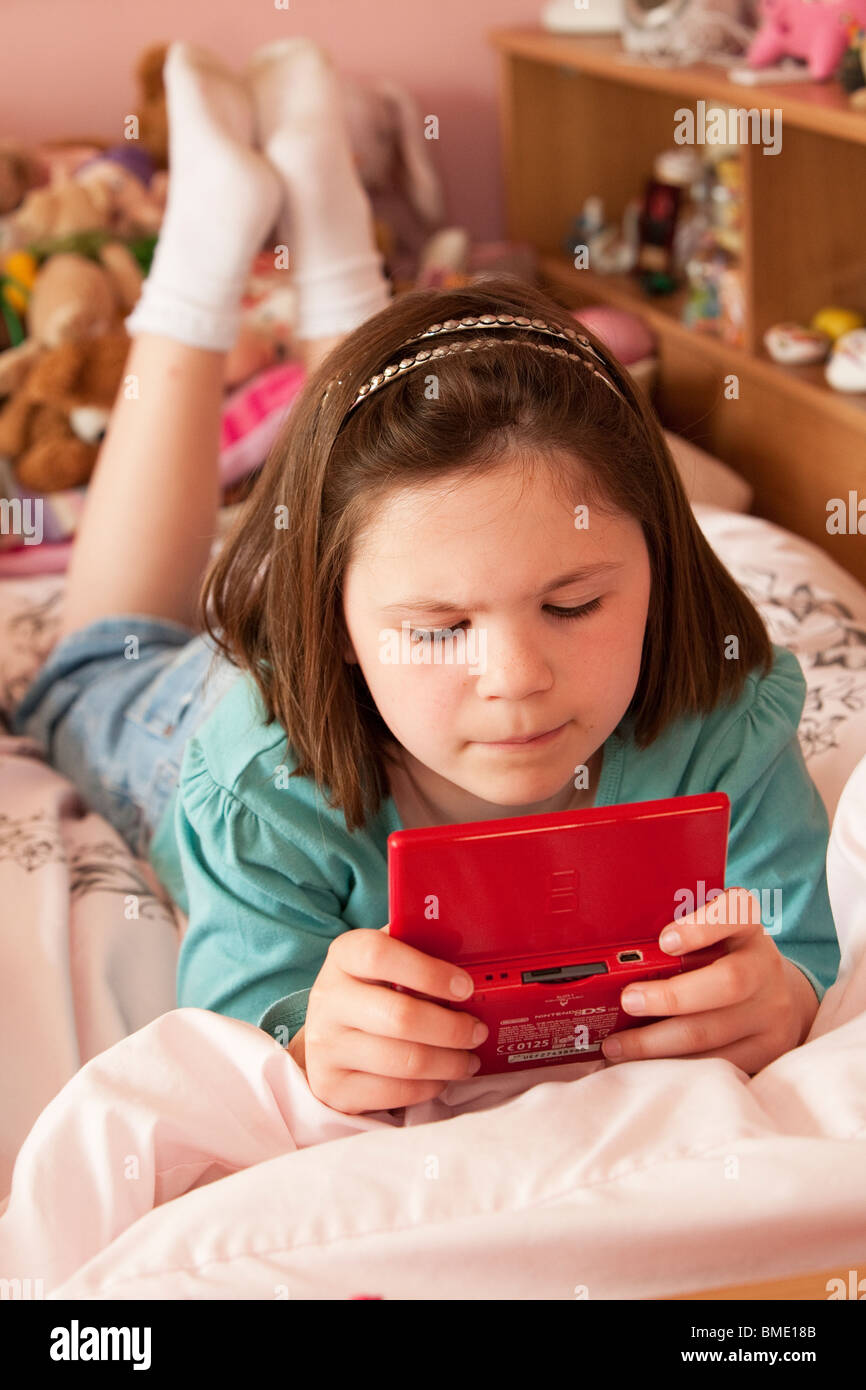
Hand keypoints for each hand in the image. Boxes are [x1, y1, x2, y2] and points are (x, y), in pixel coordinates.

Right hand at [298, 925, 488, 1113]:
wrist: (325, 1036)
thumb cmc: (372, 990)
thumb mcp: (387, 961)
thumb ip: (419, 950)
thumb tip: (473, 952)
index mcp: (343, 956)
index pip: (379, 954)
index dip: (428, 971)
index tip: (465, 987)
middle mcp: (328, 998)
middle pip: (400, 1017)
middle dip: (452, 1028)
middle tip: (477, 1030)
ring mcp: (326, 1046)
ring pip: (404, 1061)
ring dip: (449, 1062)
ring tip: (469, 1059)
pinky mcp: (334, 1086)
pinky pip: (394, 1093)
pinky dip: (429, 1087)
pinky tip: (442, 1077)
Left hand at [600, 887, 818, 1074]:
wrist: (775, 993)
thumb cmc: (722, 957)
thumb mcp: (710, 935)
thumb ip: (675, 937)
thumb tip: (617, 958)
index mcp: (746, 925)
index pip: (735, 911)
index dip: (702, 927)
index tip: (665, 941)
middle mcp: (765, 965)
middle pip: (728, 982)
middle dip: (670, 996)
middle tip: (627, 1000)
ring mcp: (772, 1010)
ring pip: (713, 1032)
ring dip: (657, 1042)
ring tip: (617, 1045)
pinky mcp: (767, 1048)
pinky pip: (716, 1062)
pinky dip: (674, 1064)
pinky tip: (644, 1064)